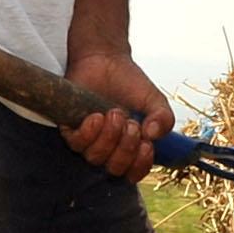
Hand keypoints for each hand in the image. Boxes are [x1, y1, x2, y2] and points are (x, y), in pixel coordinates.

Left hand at [62, 45, 171, 179]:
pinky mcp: (70, 128)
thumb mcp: (154, 100)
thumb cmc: (129, 83)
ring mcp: (88, 140)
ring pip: (95, 158)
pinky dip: (88, 133)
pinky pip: (76, 144)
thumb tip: (152, 135)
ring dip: (109, 138)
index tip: (146, 145)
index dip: (140, 165)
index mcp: (129, 147)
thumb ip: (163, 118)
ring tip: (114, 113)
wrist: (106, 59)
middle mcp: (108, 148)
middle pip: (114, 168)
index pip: (133, 173)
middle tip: (130, 123)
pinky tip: (96, 117)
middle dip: (126, 148)